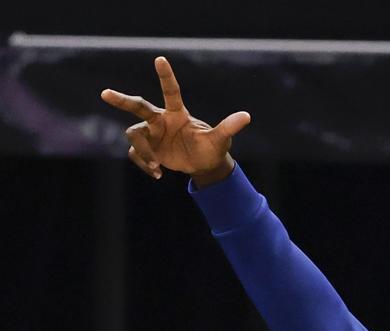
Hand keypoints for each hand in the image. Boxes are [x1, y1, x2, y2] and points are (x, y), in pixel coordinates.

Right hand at [101, 55, 250, 184]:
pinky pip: (136, 154)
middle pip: (138, 106)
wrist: (202, 164)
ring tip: (157, 167)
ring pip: (134, 135)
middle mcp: (160, 120)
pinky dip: (144, 164)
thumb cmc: (211, 148)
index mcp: (177, 113)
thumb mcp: (220, 140)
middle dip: (121, 100)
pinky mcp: (148, 149)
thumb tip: (247, 116)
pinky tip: (158, 175)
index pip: (170, 91)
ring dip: (144, 152)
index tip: (160, 59)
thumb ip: (229, 127)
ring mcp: (152, 134)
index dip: (166, 76)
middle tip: (105, 93)